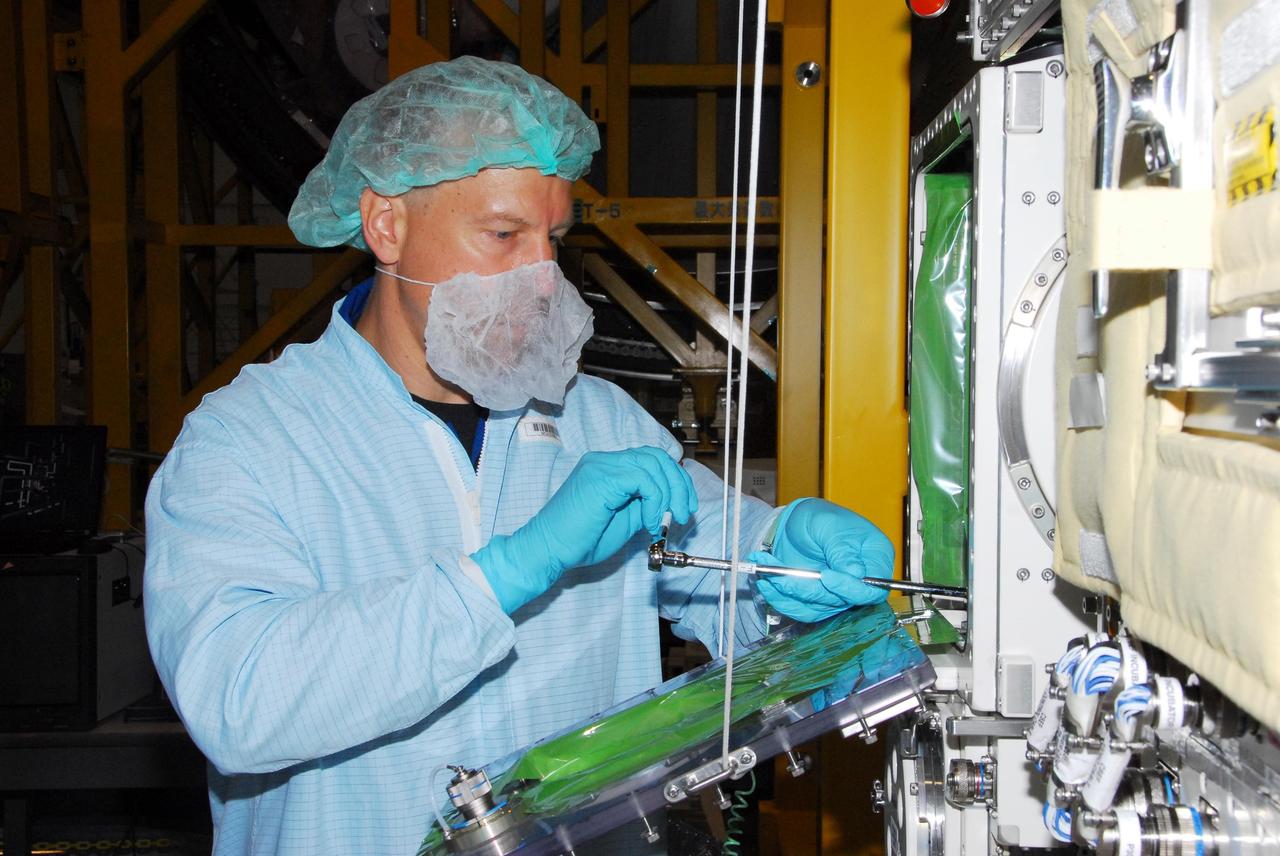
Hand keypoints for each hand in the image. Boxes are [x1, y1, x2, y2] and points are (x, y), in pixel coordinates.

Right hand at [471, 447, 696, 612]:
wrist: (548, 549)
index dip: (675, 480)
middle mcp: (604, 461)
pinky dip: (654, 501)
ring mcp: (601, 466)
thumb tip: (671, 502)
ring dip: (668, 495)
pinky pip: (643, 479)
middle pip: (657, 457)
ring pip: (653, 464)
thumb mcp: (624, 519)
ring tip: (662, 522)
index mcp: (608, 468)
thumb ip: (644, 504)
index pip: (652, 459)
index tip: (685, 507)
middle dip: (679, 486)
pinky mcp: (601, 478)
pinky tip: (648, 522)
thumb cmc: (580, 540)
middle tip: (682, 515)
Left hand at [748, 498, 892, 622]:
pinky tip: (766, 582)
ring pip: (817, 608)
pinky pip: (801, 610)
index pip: (872, 588)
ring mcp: (838, 594)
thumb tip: (856, 573)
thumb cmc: (819, 517)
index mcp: (876, 558)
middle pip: (842, 601)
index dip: (850, 589)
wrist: (795, 523)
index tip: (826, 577)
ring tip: (767, 572)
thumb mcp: (830, 524)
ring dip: (789, 593)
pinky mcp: (817, 601)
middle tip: (782, 573)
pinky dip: (781, 599)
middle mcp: (859, 581)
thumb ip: (842, 548)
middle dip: (809, 589)